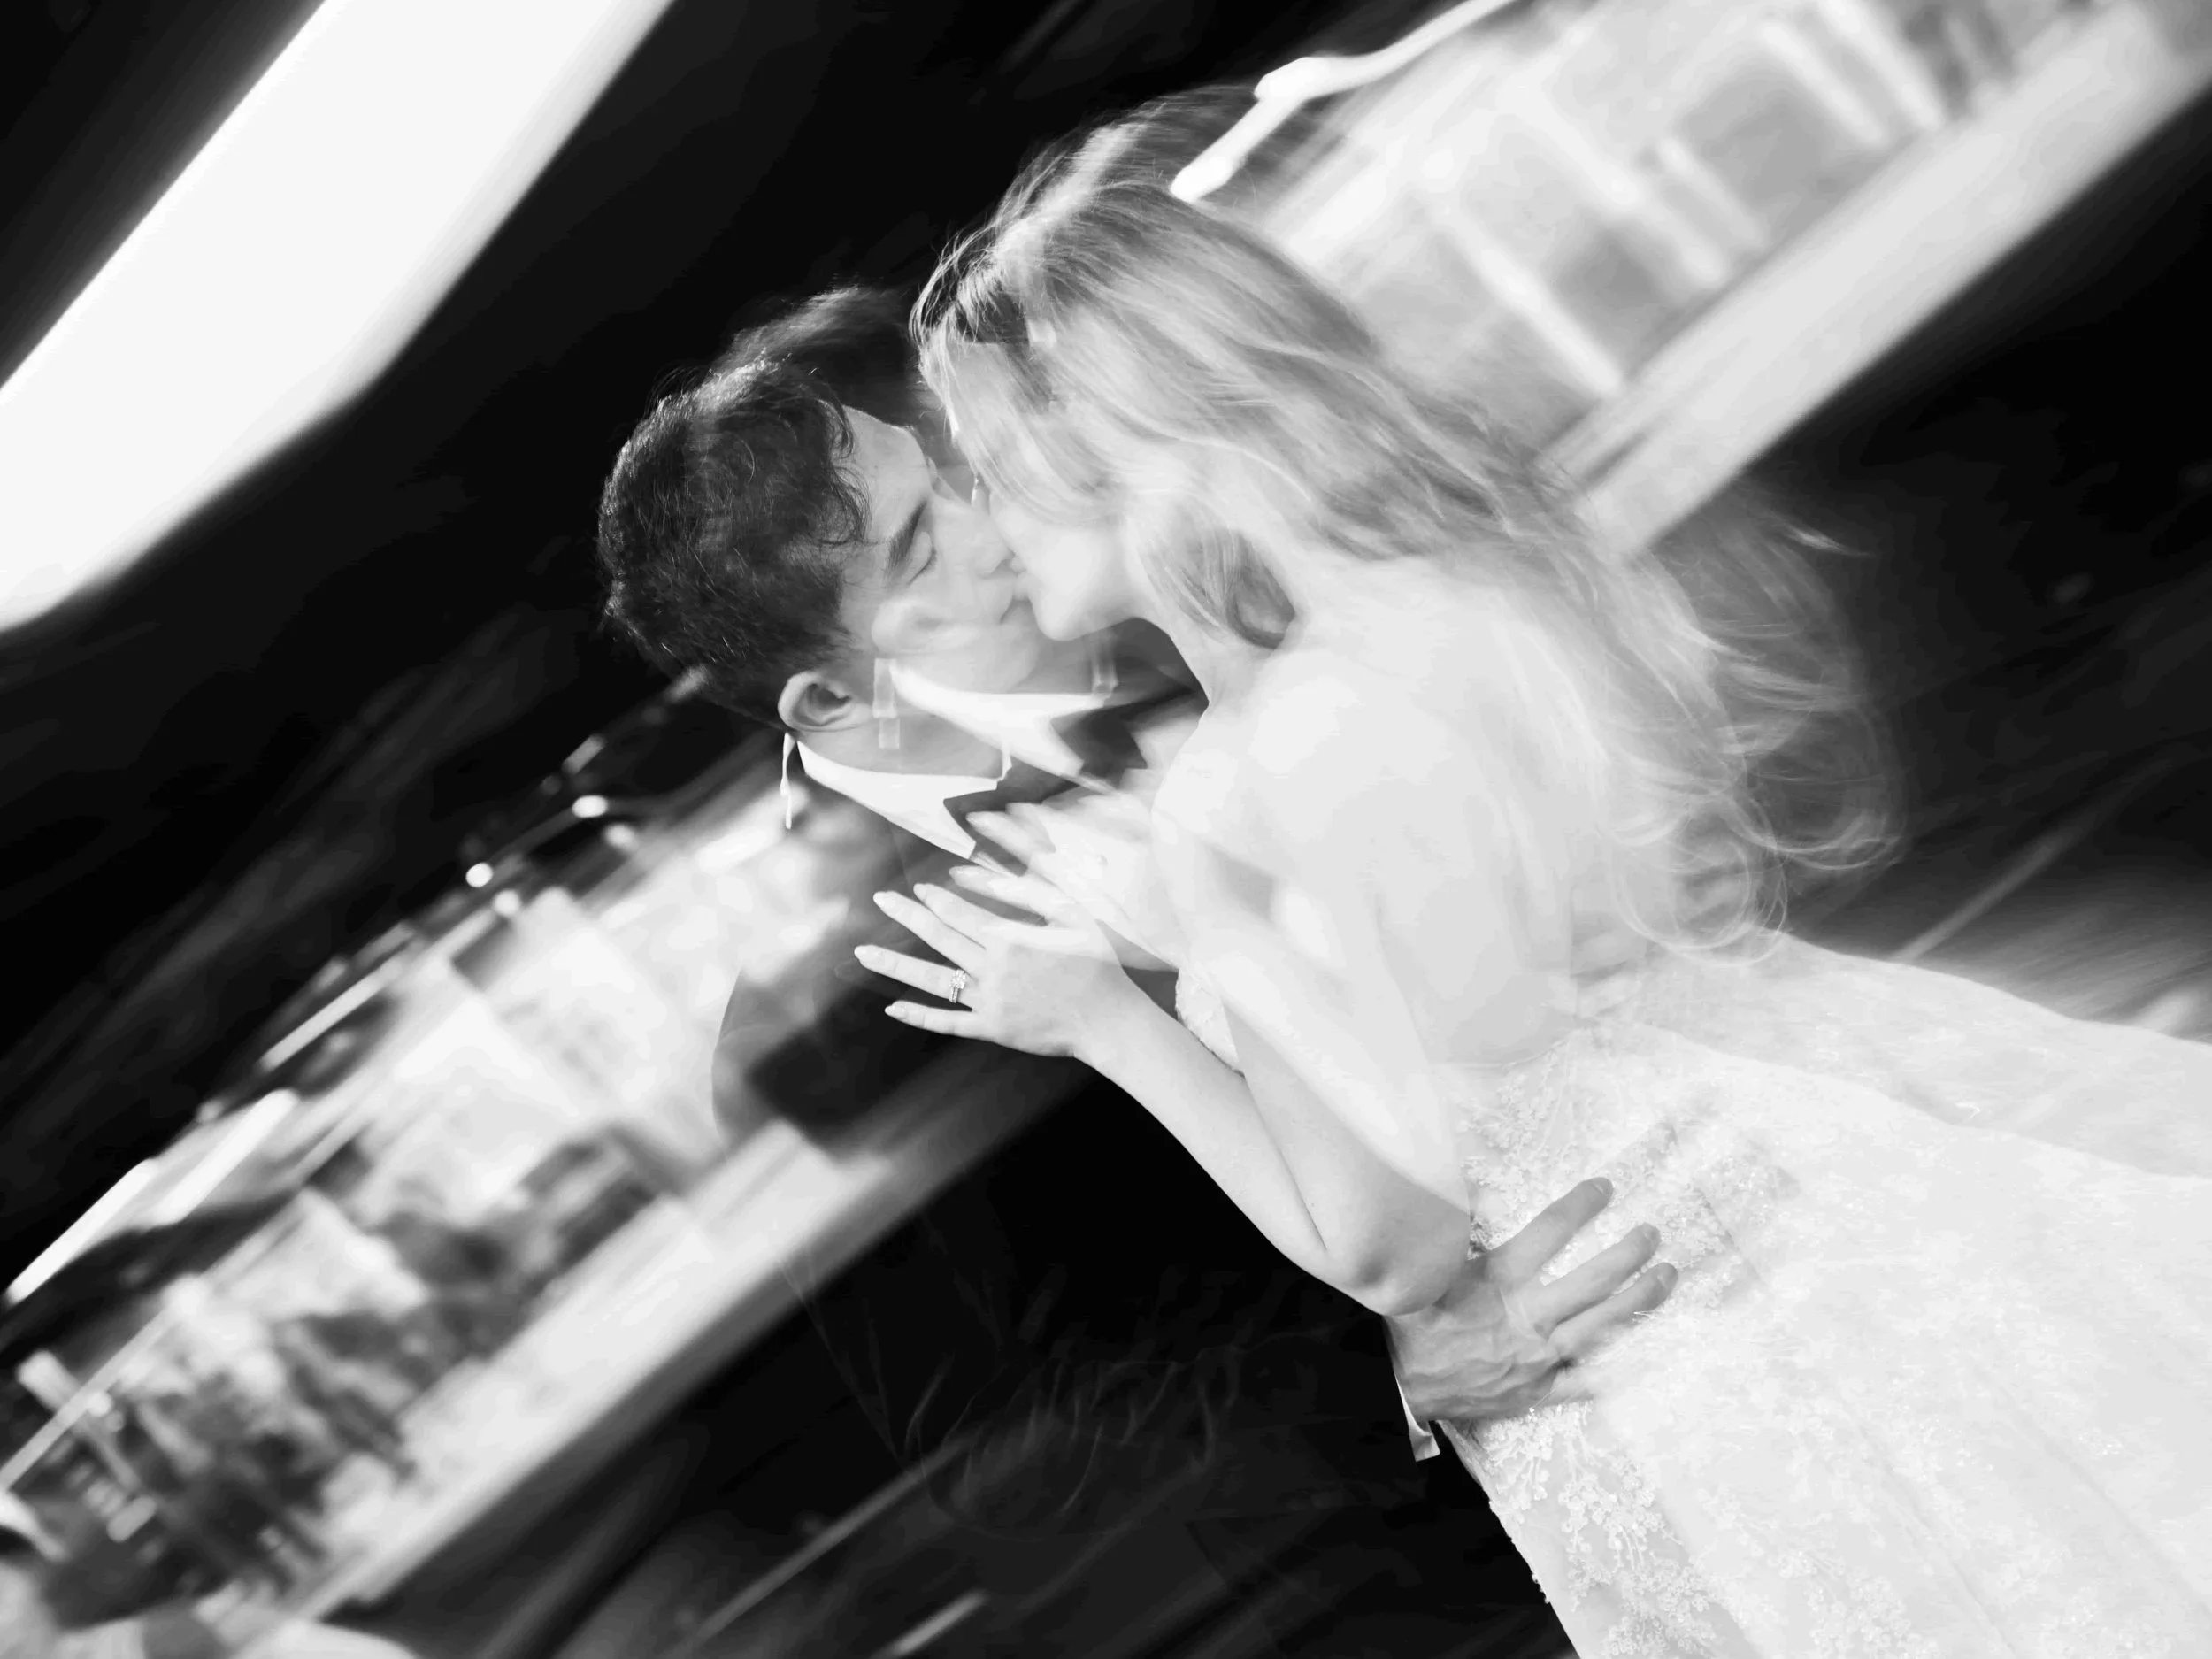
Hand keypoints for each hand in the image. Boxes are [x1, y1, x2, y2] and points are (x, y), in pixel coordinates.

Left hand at [859, 864, 1149, 1060]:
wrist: (1109, 1019)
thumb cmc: (1096, 962)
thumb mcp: (1070, 915)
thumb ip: (1026, 894)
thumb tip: (985, 881)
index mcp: (1009, 939)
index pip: (960, 914)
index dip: (936, 899)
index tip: (918, 888)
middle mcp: (992, 969)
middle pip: (938, 938)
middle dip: (906, 916)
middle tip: (879, 900)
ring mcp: (989, 1001)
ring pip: (933, 980)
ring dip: (895, 965)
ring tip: (862, 953)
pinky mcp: (992, 1028)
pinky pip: (948, 1021)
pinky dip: (919, 1015)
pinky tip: (892, 1007)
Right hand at [1387, 1178, 1675, 1422]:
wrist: (1399, 1389)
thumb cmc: (1411, 1327)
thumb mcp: (1422, 1272)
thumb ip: (1448, 1233)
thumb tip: (1463, 1184)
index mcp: (1499, 1282)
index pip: (1550, 1233)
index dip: (1580, 1206)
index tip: (1604, 1187)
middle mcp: (1528, 1318)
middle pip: (1592, 1281)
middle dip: (1627, 1253)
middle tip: (1651, 1233)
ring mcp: (1539, 1357)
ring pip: (1601, 1325)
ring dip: (1638, 1299)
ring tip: (1666, 1276)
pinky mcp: (1539, 1390)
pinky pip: (1585, 1381)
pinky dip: (1615, 1370)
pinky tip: (1645, 1356)